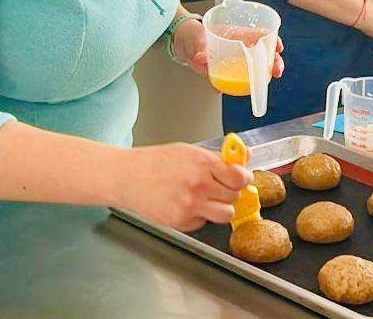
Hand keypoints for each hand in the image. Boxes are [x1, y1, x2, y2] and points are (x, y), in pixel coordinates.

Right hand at [117, 142, 250, 231]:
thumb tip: (243, 158)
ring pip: (225, 214)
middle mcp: (199, 185)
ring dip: (220, 207)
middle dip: (230, 192)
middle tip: (219, 187)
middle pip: (234, 196)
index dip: (243, 178)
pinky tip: (186, 204)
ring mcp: (190, 206)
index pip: (239, 177)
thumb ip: (217, 158)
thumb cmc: (155, 162)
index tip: (242, 179)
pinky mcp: (181, 222)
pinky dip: (200, 215)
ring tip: (207, 198)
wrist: (128, 177)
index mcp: (203, 163)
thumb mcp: (189, 151)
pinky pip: (203, 222)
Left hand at [175, 19, 284, 79]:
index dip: (272, 39)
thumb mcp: (196, 36)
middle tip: (277, 70)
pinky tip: (246, 91)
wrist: (184, 44)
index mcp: (237, 33)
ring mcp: (234, 60)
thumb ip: (200, 46)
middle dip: (273, 61)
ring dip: (263, 75)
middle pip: (263, 53)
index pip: (260, 34)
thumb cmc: (193, 34)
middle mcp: (239, 47)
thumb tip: (200, 57)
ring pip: (255, 67)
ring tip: (264, 84)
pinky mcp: (227, 72)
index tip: (278, 47)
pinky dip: (244, 86)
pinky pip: (239, 79)